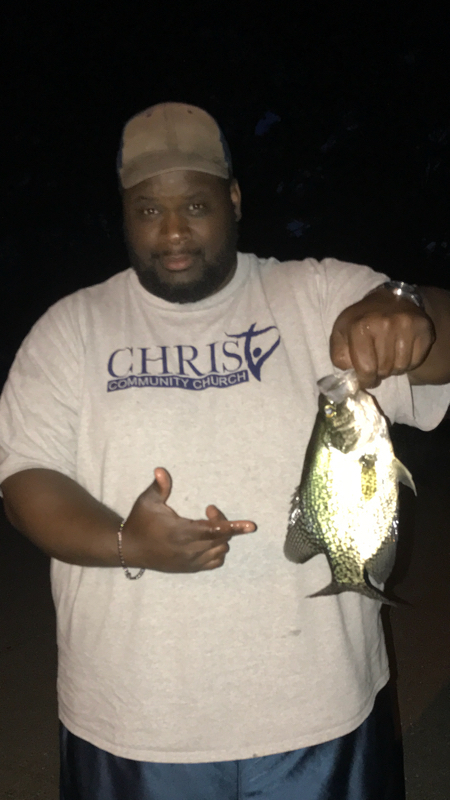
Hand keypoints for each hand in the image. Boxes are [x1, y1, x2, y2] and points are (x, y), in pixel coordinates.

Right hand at [121, 468, 256, 572]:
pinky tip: (209, 540)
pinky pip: (215, 562)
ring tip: (208, 524)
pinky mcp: (190, 568)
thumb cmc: (140, 522)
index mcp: (181, 532)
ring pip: (221, 551)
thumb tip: (161, 470)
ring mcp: (190, 562)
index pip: (214, 530)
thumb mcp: (147, 502)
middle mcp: (188, 550)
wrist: (129, 549)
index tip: (251, 526)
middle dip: (223, 522)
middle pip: (221, 538)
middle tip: (210, 509)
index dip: (233, 527)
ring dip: (221, 537)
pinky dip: (218, 551)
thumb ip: (159, 487)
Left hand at [330, 289, 435, 387]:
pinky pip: (416, 360)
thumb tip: (352, 376)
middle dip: (379, 373)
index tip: (365, 379)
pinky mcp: (423, 328)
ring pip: (401, 367)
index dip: (365, 380)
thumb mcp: (340, 334)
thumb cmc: (361, 321)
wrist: (388, 299)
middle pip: (384, 369)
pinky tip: (400, 352)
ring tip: (388, 358)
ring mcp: (406, 324)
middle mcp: (384, 323)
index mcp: (360, 326)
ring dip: (394, 369)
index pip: (366, 368)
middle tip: (377, 365)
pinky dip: (408, 363)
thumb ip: (339, 357)